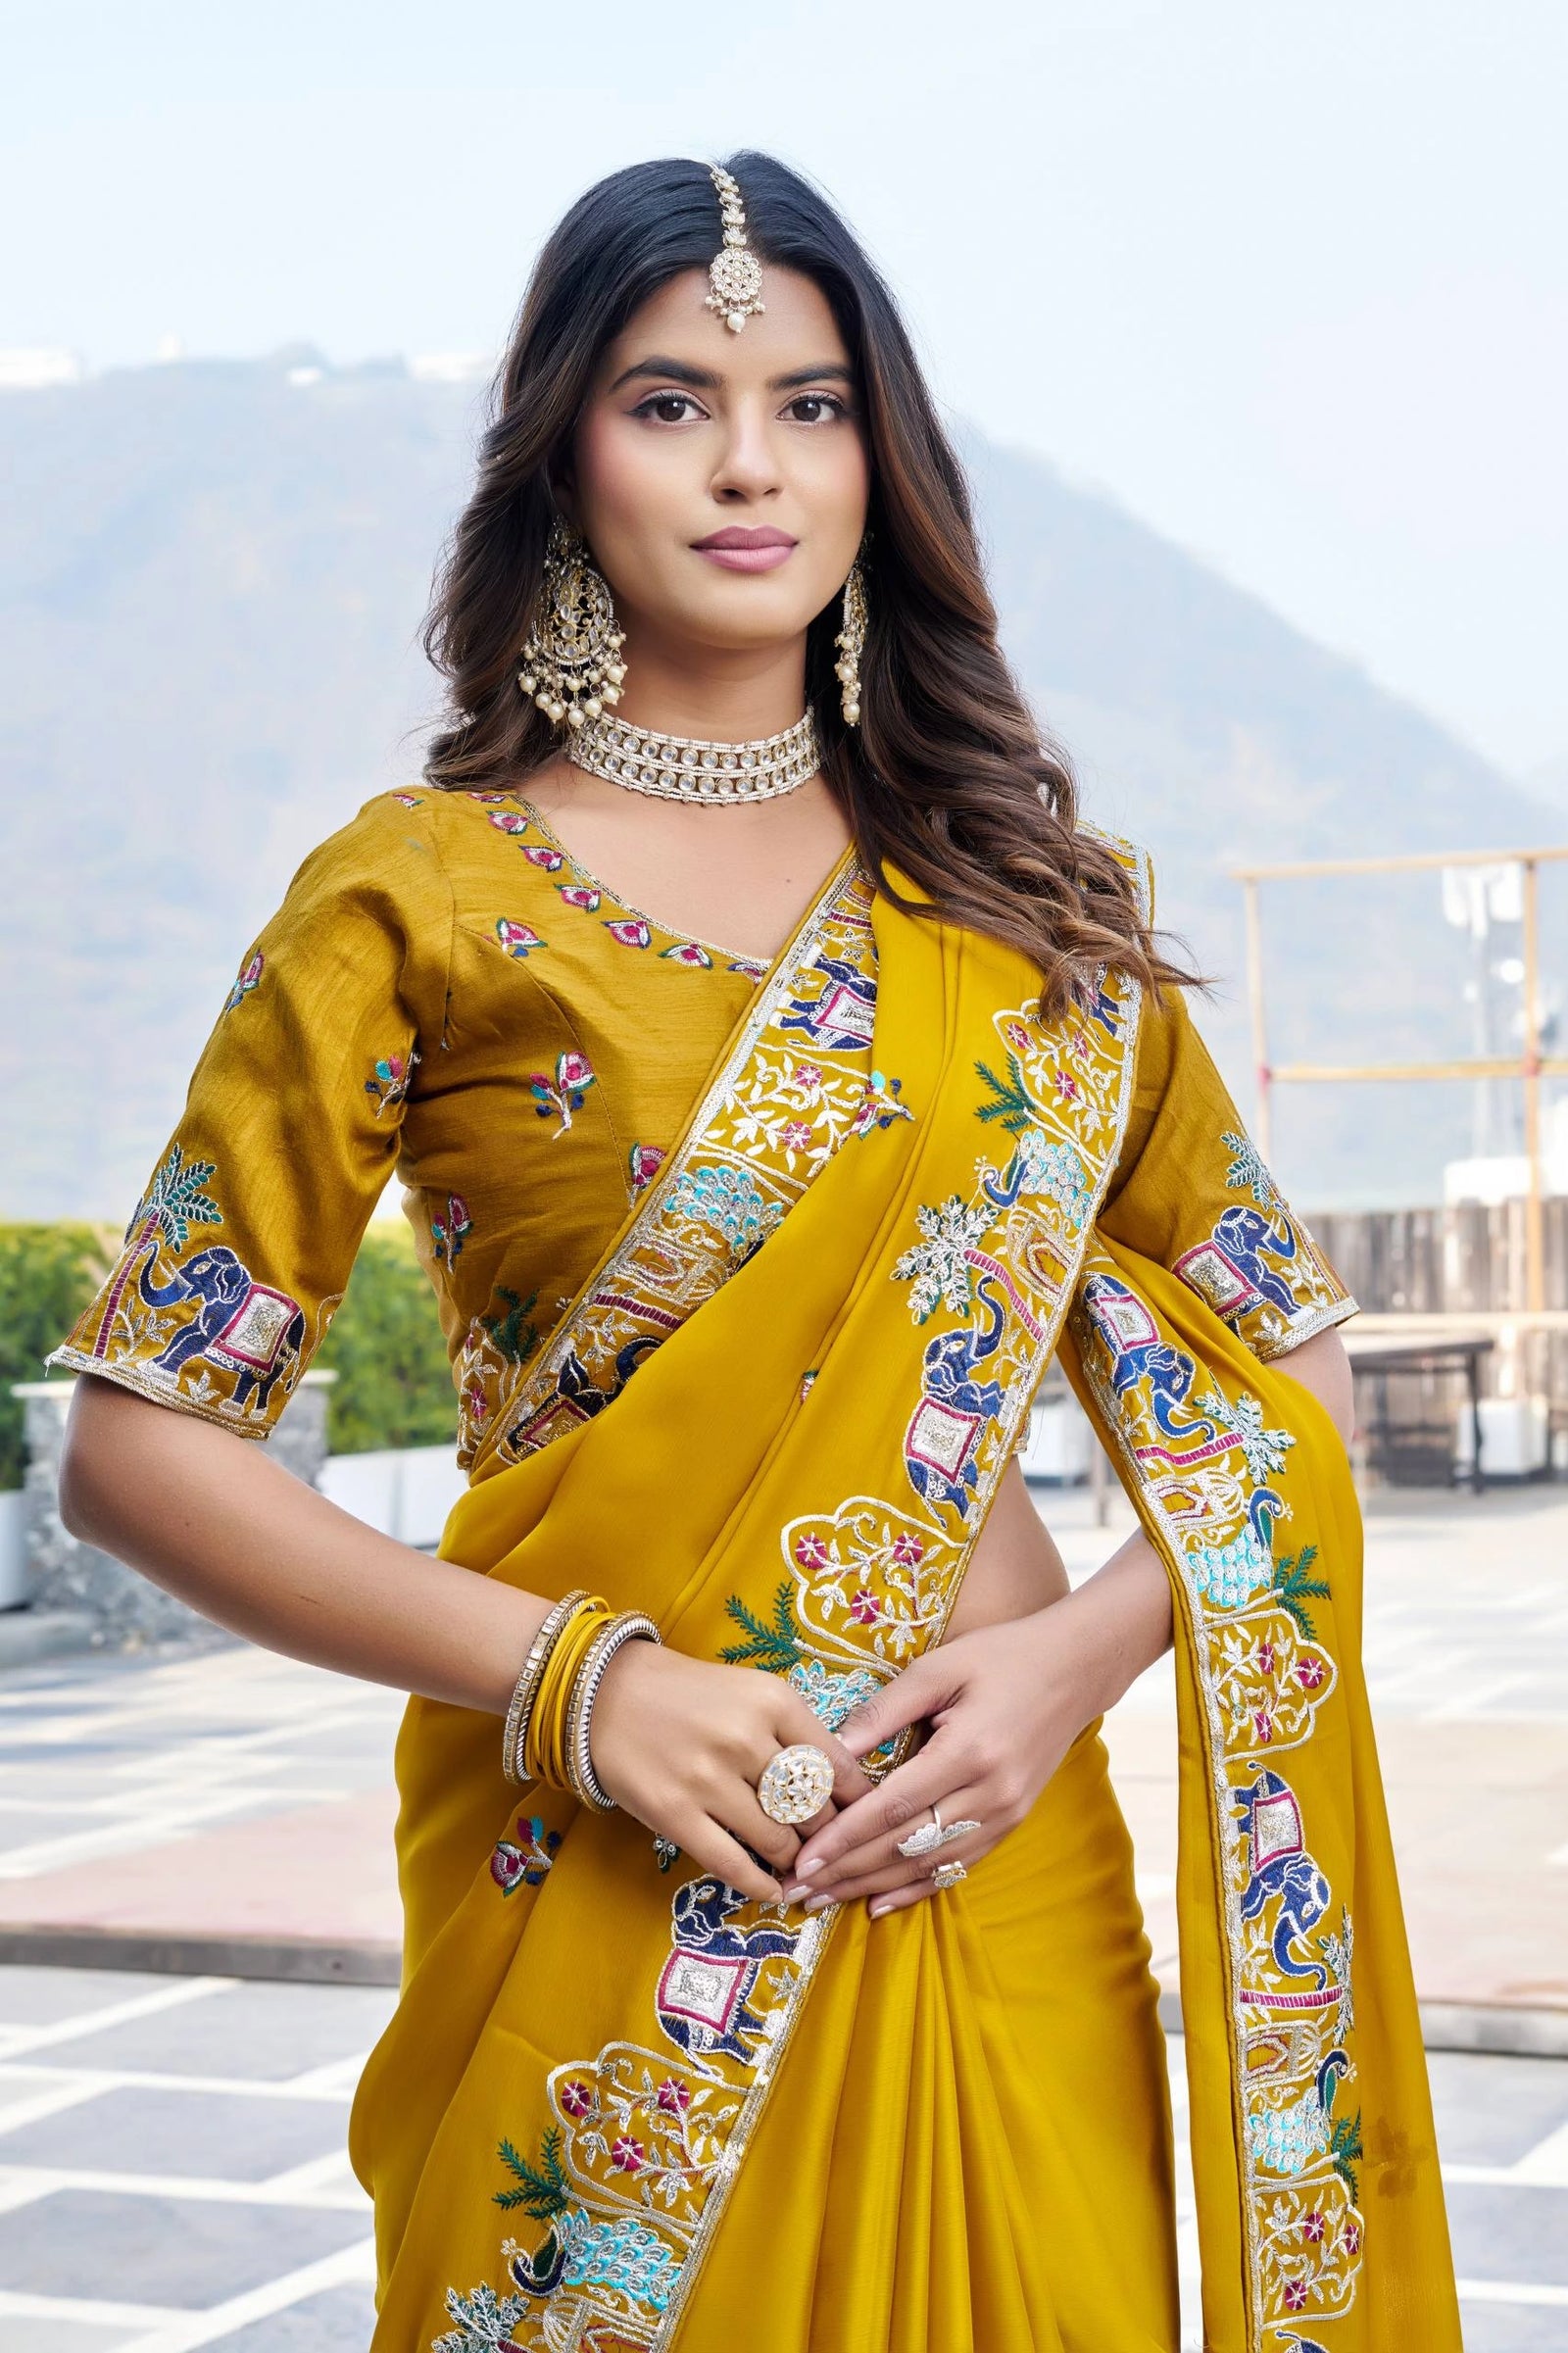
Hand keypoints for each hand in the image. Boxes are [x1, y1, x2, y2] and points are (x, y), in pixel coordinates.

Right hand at [590, 1642, 871, 1903]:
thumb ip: (797, 1734)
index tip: (864, 1822)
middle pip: (813, 1810)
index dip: (858, 1804)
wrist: (606, 1695)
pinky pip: (732, 1865)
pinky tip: (772, 1890)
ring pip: (779, 1842)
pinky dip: (760, 1885)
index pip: (838, 1767)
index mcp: (774, 1701)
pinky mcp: (675, 1815)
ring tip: (798, 1866)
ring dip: (794, 1861)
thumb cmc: (690, 1693)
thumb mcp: (753, 1693)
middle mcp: (746, 1739)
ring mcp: (709, 1780)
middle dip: (827, 1836)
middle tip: (830, 1850)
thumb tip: (845, 1790)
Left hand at [782, 1598, 1106, 1917]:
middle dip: (847, 1872)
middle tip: (797, 1890)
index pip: (893, 1808)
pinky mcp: (1011, 1822)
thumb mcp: (938, 1668)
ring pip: (928, 1864)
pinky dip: (916, 1887)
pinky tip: (880, 1902)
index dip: (845, 1839)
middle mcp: (989, 1793)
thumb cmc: (1000, 1657)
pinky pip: (957, 1865)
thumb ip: (884, 1711)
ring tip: (824, 1900)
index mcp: (967, 1751)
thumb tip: (830, 1750)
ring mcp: (1004, 1813)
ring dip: (872, 1886)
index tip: (804, 1860)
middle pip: (905, 1845)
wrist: (1074, 1669)